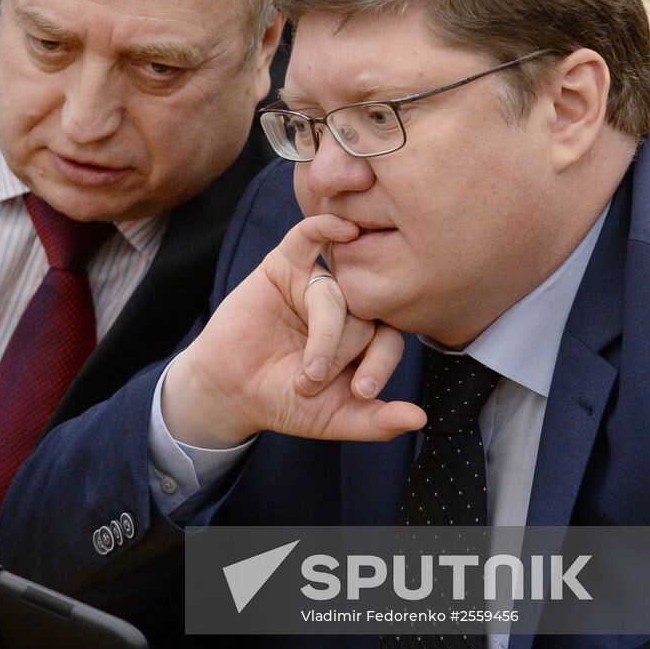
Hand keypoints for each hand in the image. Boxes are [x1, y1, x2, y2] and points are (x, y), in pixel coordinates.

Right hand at [162, 214, 424, 447]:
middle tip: (311, 384)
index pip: (390, 338)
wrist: (229, 391)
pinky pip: (310, 237)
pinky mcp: (286, 264)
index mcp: (365, 336)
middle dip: (342, 354)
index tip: (359, 391)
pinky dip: (326, 227)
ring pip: (336, 293)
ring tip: (304, 373)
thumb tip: (420, 420)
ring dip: (324, 335)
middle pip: (365, 313)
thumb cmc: (283, 401)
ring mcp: (317, 282)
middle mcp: (347, 305)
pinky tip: (343, 228)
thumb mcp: (334, 418)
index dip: (380, 364)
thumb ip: (376, 422)